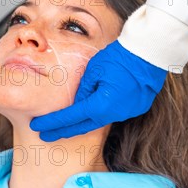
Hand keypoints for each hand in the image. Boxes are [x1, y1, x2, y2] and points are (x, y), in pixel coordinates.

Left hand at [29, 40, 167, 141]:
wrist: (150, 53)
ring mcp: (127, 113)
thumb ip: (83, 90)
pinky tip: (93, 111)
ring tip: (65, 124)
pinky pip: (113, 113)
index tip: (38, 126)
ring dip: (82, 122)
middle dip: (62, 131)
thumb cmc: (120, 57)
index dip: (52, 123)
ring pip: (99, 120)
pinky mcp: (136, 108)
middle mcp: (114, 114)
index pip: (70, 117)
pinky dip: (100, 113)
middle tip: (45, 134)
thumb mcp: (94, 70)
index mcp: (101, 105)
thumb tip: (77, 103)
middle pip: (83, 126)